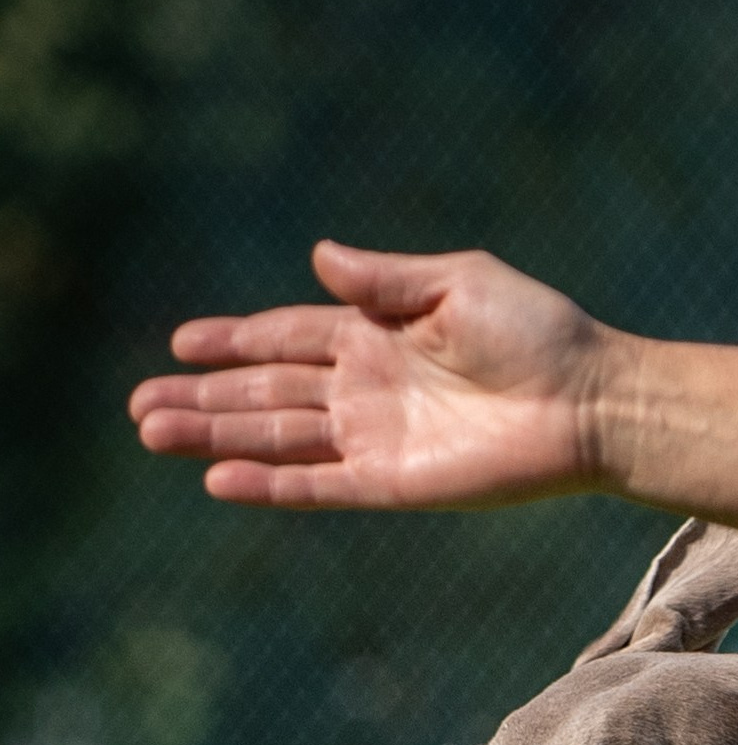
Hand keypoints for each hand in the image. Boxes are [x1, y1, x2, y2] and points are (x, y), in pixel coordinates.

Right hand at [128, 241, 618, 507]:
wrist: (589, 402)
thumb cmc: (539, 333)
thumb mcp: (458, 283)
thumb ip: (385, 280)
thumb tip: (318, 259)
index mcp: (378, 335)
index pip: (287, 338)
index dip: (235, 342)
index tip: (182, 344)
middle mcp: (368, 388)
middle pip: (268, 395)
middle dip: (206, 398)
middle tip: (141, 405)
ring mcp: (378, 438)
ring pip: (279, 440)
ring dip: (217, 438)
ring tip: (155, 434)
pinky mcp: (396, 483)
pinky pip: (321, 485)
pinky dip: (271, 485)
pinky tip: (221, 481)